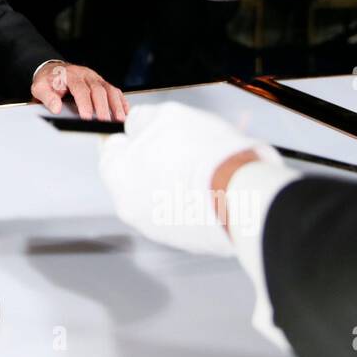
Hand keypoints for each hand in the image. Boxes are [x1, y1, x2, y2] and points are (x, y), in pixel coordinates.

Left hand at [31, 61, 127, 120]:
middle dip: (102, 107)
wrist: (53, 70)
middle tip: (104, 122)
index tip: (87, 117)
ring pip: (109, 89)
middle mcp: (85, 75)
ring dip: (116, 105)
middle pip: (98, 89)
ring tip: (119, 119)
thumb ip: (47, 97)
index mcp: (70, 75)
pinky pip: (114, 90)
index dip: (85, 103)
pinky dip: (121, 101)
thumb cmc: (48, 81)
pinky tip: (124, 112)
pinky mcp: (101, 83)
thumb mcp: (40, 88)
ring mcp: (95, 78)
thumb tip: (56, 108)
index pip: (80, 89)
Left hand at [98, 102, 282, 255]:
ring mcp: (155, 227)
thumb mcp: (168, 115)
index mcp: (117, 175)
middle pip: (134, 174)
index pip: (110, 149)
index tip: (144, 131)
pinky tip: (210, 189)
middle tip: (182, 147)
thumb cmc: (205, 156)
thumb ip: (142, 119)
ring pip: (158, 195)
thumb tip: (135, 124)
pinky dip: (190, 202)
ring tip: (202, 168)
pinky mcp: (182, 241)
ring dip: (173, 181)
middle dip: (153, 159)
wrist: (245, 198)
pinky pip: (179, 214)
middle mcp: (129, 207)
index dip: (130, 136)